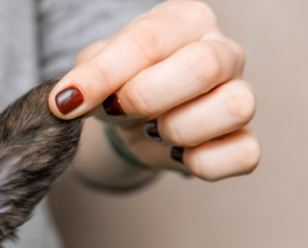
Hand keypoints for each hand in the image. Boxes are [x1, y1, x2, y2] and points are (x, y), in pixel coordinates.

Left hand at [49, 0, 259, 181]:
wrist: (131, 121)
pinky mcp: (246, 140)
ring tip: (153, 129)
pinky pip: (243, 154)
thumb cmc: (118, 86)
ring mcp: (241, 94)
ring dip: (178, 129)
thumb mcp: (93, 71)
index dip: (104, 76)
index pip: (149, 40)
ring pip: (234, 107)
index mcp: (185, 20)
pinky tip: (177, 153)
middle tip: (119, 109)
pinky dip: (203, 162)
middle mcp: (223, 51)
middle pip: (203, 67)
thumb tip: (66, 101)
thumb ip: (84, 77)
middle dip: (146, 98)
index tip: (66, 103)